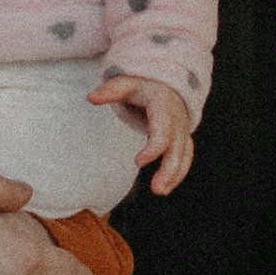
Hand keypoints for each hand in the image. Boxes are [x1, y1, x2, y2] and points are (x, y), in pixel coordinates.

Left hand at [90, 72, 195, 195]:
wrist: (165, 83)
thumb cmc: (142, 85)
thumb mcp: (126, 83)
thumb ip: (110, 90)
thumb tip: (90, 97)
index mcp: (163, 105)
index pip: (163, 130)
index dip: (153, 148)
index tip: (137, 162)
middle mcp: (177, 119)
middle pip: (176, 147)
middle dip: (169, 169)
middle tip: (156, 189)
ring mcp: (182, 129)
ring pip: (183, 154)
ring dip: (174, 175)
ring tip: (159, 191)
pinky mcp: (182, 138)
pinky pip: (185, 157)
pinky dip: (178, 173)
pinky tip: (165, 187)